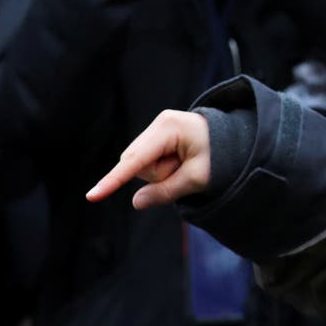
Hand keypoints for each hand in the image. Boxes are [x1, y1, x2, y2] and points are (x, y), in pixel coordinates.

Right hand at [86, 109, 211, 208]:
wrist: (233, 138)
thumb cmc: (220, 156)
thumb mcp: (198, 178)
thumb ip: (166, 191)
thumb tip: (136, 202)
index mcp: (169, 128)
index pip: (135, 160)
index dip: (114, 180)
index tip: (92, 196)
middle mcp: (159, 124)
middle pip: (137, 165)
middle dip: (159, 176)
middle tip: (187, 168)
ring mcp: (157, 129)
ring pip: (141, 166)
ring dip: (162, 173)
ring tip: (187, 163)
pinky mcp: (157, 136)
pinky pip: (148, 162)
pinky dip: (163, 168)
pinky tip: (180, 161)